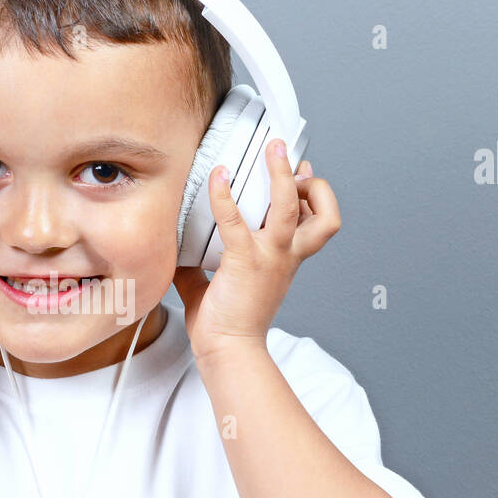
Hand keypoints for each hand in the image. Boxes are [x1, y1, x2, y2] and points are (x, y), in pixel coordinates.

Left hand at [172, 148, 339, 360]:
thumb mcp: (220, 283)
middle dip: (310, 180)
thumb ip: (204, 260)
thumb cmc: (226, 322)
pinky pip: (235, 220)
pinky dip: (224, 195)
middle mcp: (286, 255)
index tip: (303, 172)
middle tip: (289, 154)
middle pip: (321, 212)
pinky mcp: (244, 261)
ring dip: (280, 173)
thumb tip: (176, 243)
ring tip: (270, 148)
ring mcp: (269, 256)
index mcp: (288, 259)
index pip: (318, 222)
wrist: (228, 349)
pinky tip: (216, 176)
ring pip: (289, 205)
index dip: (316, 194)